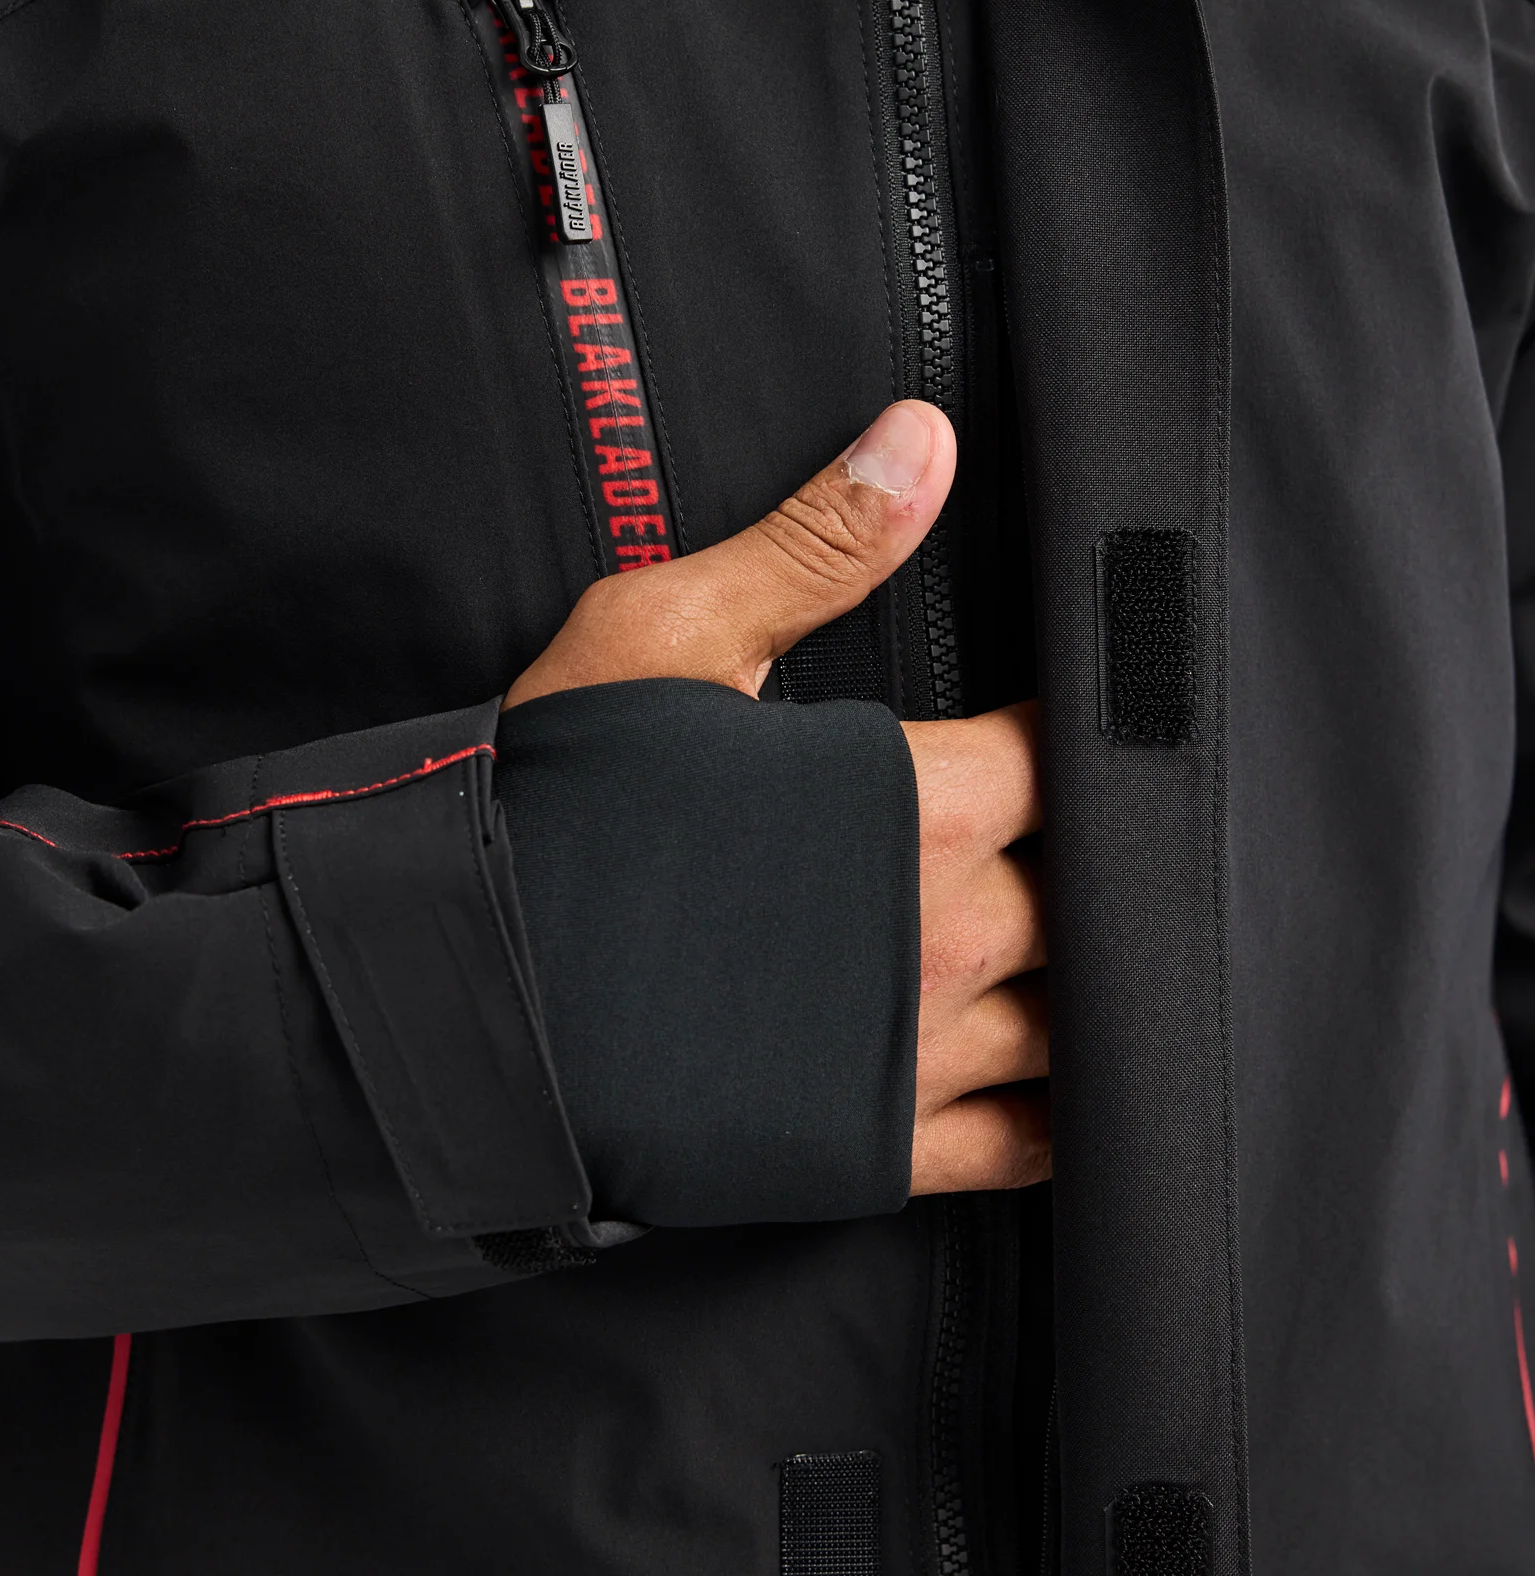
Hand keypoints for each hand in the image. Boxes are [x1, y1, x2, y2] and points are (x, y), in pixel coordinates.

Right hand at [503, 399, 1049, 1193]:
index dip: (1097, 720)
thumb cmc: (556, 812)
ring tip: (1117, 946)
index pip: (1070, 750)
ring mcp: (922, 1053)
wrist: (469, 1004)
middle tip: (1115, 827)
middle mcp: (947, 932)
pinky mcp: (880, 1144)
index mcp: (918, 802)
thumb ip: (812, 544)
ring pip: (1087, 1021)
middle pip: (1105, 889)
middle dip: (1113, 851)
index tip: (1098, 707)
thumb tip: (923, 439)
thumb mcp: (669, 639)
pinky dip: (1071, 1115)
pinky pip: (1027, 1147)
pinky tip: (1085, 1086)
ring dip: (1112, 979)